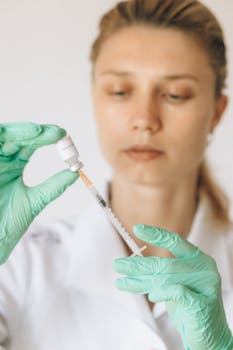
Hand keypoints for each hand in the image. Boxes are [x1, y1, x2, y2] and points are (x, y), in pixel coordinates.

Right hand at [0, 122, 77, 263]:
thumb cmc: (6, 223)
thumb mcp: (34, 201)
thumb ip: (54, 187)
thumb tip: (75, 173)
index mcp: (13, 167)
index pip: (30, 146)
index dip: (46, 138)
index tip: (64, 136)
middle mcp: (2, 161)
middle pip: (18, 138)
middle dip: (37, 133)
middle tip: (56, 133)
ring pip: (3, 138)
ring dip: (19, 132)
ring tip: (37, 132)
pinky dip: (1, 136)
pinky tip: (11, 136)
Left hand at [114, 224, 232, 349]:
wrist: (210, 334)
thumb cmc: (191, 306)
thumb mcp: (176, 283)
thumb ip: (162, 272)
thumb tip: (132, 263)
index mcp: (198, 258)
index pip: (175, 241)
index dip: (156, 234)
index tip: (137, 228)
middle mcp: (204, 268)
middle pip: (165, 262)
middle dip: (138, 265)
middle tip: (118, 265)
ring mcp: (206, 285)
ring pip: (167, 277)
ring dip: (140, 281)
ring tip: (122, 282)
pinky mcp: (203, 303)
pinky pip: (177, 292)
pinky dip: (161, 293)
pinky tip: (151, 296)